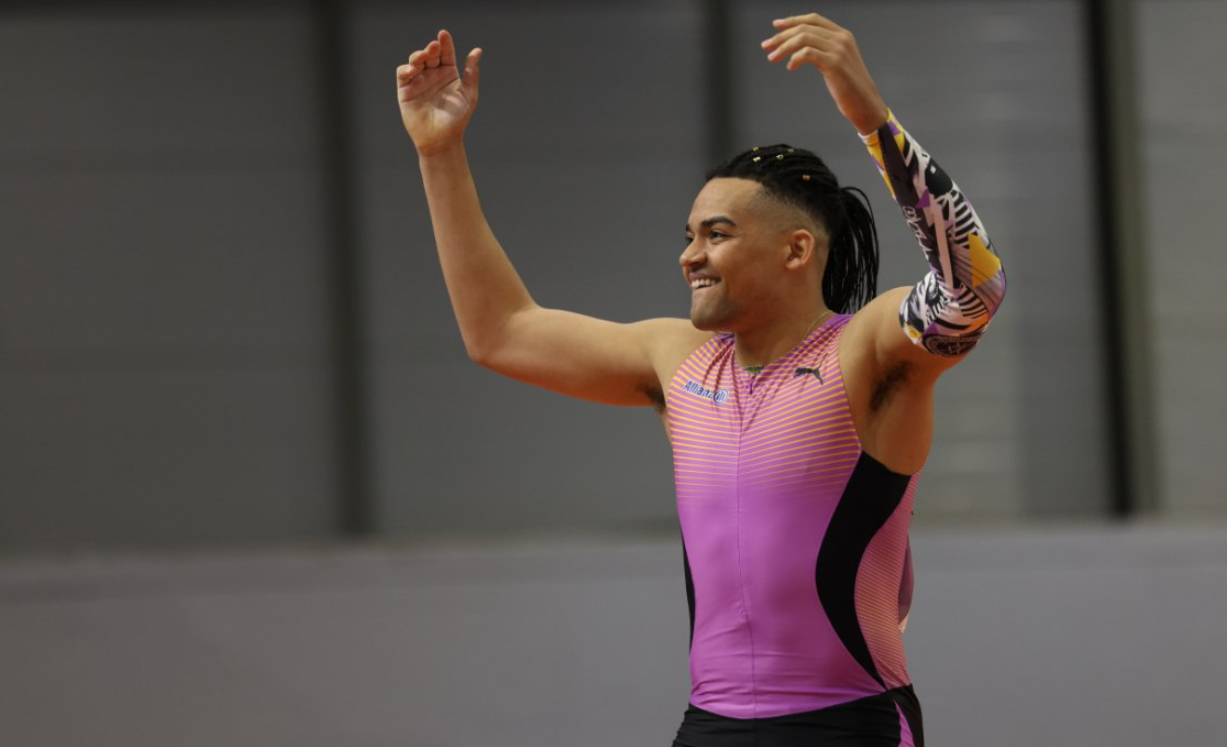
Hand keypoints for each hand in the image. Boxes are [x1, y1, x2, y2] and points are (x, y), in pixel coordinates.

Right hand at [396, 30, 481, 156]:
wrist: (441, 140)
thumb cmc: (457, 119)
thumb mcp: (468, 94)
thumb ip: (471, 73)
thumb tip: (478, 50)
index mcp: (448, 74)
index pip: (446, 53)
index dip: (445, 43)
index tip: (443, 35)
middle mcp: (433, 75)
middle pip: (430, 55)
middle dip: (431, 48)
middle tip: (434, 47)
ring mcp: (419, 81)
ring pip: (416, 61)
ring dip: (418, 55)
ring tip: (424, 56)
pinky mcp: (406, 90)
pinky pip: (403, 74)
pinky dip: (406, 69)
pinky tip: (413, 70)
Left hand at [760, 13, 887, 135]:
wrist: (865, 103)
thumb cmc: (849, 86)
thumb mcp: (836, 62)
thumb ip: (823, 50)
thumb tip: (799, 48)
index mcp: (842, 35)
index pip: (813, 19)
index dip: (793, 20)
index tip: (776, 26)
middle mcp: (841, 38)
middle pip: (805, 28)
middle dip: (781, 36)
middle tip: (766, 45)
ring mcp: (838, 50)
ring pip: (803, 38)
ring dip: (783, 47)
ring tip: (772, 57)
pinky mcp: (834, 63)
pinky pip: (807, 53)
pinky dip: (794, 58)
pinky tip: (790, 67)